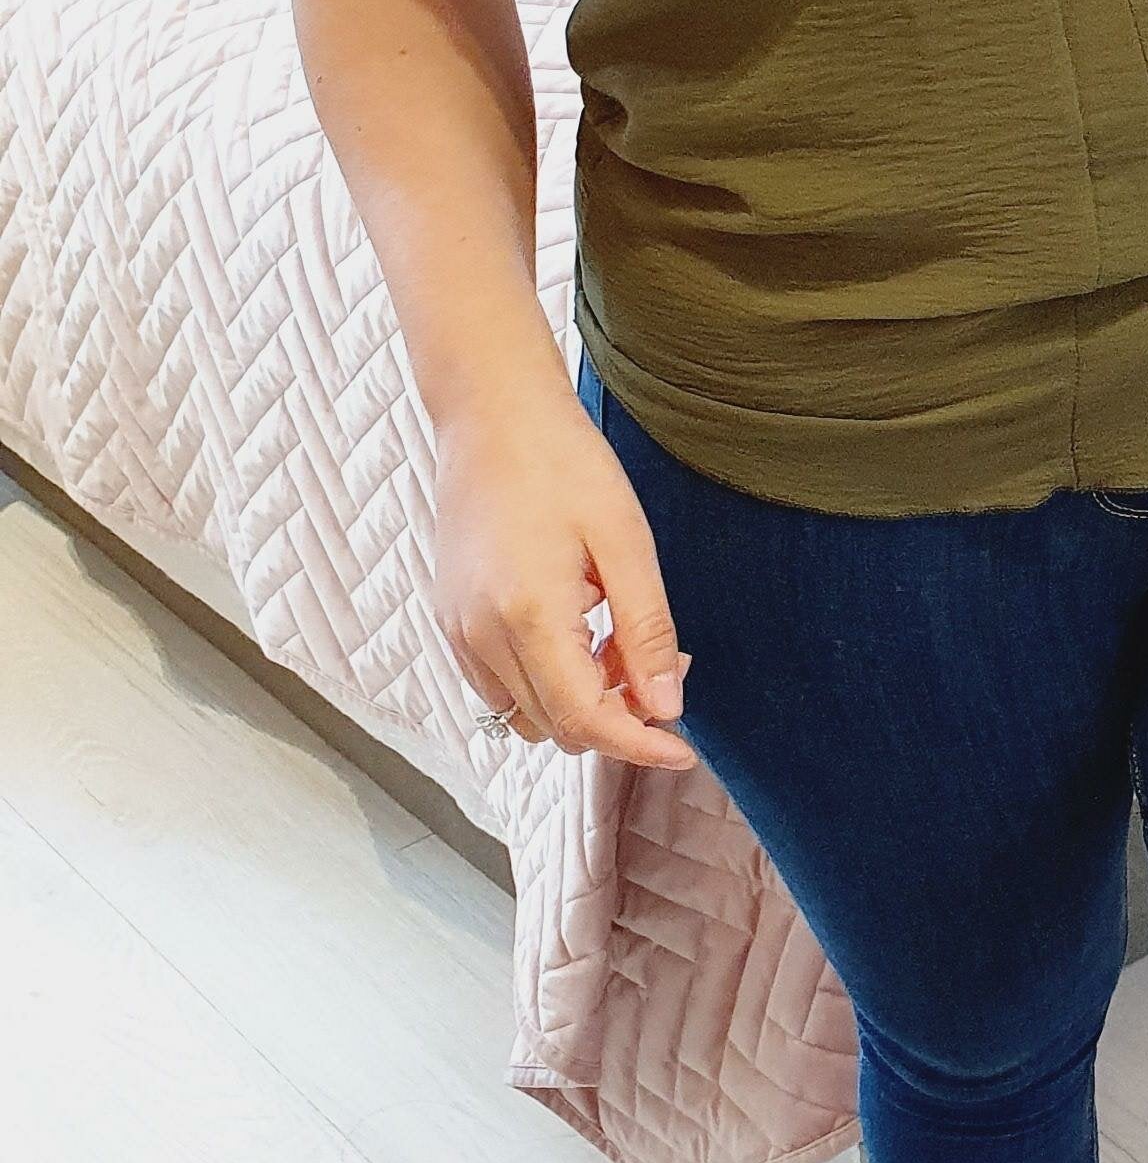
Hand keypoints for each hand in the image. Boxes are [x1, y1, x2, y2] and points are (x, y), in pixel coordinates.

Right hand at [433, 376, 699, 767]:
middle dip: (618, 719)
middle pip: (557, 727)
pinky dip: (547, 683)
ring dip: (581, 704)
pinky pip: (500, 686)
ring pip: (526, 715)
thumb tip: (665, 705)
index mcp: (527, 616)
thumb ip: (646, 630)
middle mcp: (481, 636)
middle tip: (663, 668)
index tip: (682, 748)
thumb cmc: (562, 462)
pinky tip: (583, 634)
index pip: (586, 720)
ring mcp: (458, 630)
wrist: (492, 413)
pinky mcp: (451, 619)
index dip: (640, 746)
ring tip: (621, 645)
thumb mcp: (625, 541)